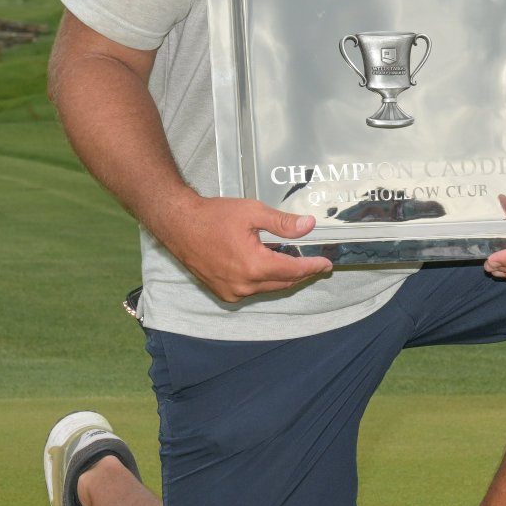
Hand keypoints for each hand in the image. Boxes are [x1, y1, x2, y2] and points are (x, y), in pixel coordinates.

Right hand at [156, 195, 333, 302]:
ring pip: (268, 288)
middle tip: (315, 264)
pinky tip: (269, 266)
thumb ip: (283, 223)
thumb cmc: (213, 216)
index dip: (312, 267)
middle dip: (301, 273)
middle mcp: (244, 285)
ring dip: (283, 277)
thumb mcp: (252, 213)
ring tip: (294, 262)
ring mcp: (232, 292)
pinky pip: (253, 290)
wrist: (179, 224)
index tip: (326, 264)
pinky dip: (265, 280)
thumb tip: (309, 226)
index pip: (293, 271)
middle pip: (283, 282)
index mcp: (254, 266)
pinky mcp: (223, 292)